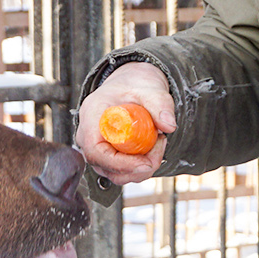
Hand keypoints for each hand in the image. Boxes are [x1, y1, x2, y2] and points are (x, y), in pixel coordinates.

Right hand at [74, 62, 175, 185]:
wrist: (130, 84)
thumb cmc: (133, 84)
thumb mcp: (149, 88)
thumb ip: (160, 104)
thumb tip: (169, 126)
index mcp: (92, 116)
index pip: (96, 151)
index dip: (120, 163)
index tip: (146, 162)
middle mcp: (88, 136)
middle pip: (106, 167)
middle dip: (138, 167)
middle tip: (160, 144)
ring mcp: (97, 148)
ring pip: (116, 174)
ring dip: (142, 167)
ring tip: (157, 141)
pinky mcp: (108, 156)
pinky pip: (123, 171)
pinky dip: (141, 165)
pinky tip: (152, 146)